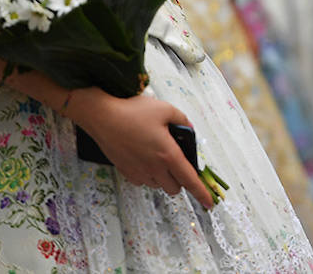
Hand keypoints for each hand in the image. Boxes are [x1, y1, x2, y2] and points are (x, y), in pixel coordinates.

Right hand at [70, 89, 213, 208]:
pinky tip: (144, 157)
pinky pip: (143, 181)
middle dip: (180, 179)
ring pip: (158, 185)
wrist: (103, 117)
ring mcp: (139, 172)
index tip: (209, 203)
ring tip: (158, 155)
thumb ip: (183, 121)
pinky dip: (148, 174)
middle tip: (178, 162)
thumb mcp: (165, 109)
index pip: (189, 179)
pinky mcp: (126, 172)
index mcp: (168, 154)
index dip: (201, 192)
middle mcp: (154, 167)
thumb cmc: (133, 111)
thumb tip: (189, 130)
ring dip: (163, 177)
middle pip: (174, 188)